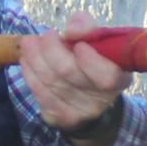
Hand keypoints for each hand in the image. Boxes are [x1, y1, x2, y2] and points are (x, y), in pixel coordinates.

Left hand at [13, 26, 127, 143]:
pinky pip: (38, 92)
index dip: (89, 59)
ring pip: (49, 80)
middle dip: (51, 48)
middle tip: (46, 34)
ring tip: (30, 42)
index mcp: (119, 80)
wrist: (88, 95)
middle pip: (69, 72)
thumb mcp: (99, 42)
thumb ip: (88, 28)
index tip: (76, 41)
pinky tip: (27, 59)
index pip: (106, 76)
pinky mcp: (57, 117)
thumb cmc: (94, 61)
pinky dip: (29, 72)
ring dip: (34, 57)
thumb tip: (72, 29)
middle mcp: (100, 101)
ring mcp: (78, 112)